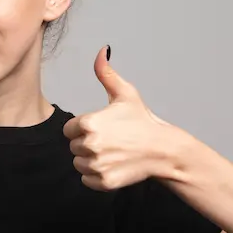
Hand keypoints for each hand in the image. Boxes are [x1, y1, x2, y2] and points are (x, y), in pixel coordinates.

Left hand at [63, 46, 172, 191]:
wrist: (163, 150)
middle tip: (111, 141)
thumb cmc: (143, 121)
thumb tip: (102, 51)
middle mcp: (90, 145)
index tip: (102, 128)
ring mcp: (97, 165)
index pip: (69, 130)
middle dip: (88, 144)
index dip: (83, 128)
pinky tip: (113, 166)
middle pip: (74, 147)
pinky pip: (86, 180)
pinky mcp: (104, 182)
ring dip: (91, 160)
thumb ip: (106, 74)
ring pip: (79, 164)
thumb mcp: (125, 94)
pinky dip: (97, 176)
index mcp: (89, 123)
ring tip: (112, 153)